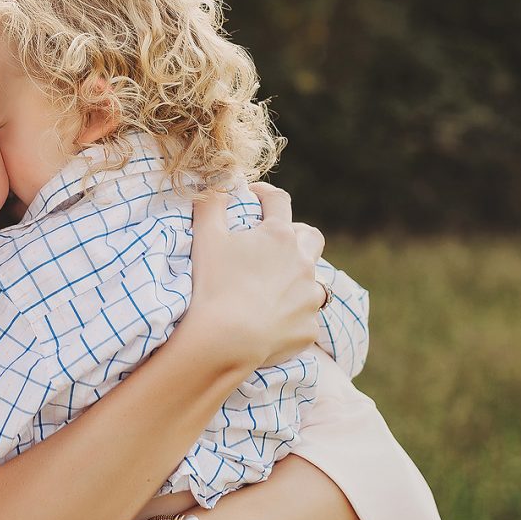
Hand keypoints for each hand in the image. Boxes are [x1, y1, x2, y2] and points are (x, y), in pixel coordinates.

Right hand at [180, 183, 327, 371]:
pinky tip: (272, 322)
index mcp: (279, 236)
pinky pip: (306, 318)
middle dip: (297, 234)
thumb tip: (217, 178)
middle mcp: (303, 262)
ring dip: (298, 278)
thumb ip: (211, 202)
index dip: (265, 194)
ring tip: (274, 287)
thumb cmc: (213, 285)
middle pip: (311, 237)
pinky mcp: (308, 328)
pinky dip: (292, 316)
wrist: (225, 341)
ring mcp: (309, 297)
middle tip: (274, 244)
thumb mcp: (206, 237)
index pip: (279, 201)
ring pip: (314, 280)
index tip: (254, 197)